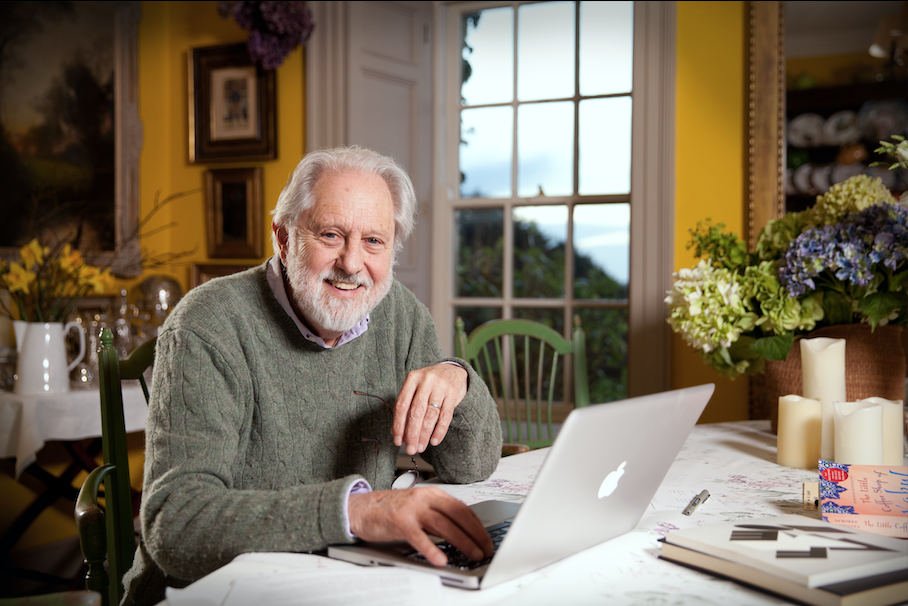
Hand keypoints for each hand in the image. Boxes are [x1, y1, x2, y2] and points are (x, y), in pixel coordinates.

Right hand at [348, 487, 492, 566]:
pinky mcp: (399, 521)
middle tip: (486, 549)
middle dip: (475, 534)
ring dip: (462, 542)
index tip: (486, 539)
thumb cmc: (391, 510)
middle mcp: (425, 498)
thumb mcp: (419, 508)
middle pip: (457, 516)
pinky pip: (419, 537)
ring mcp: (413, 508)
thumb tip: (463, 533)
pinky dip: (431, 549)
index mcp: (433, 494)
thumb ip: (438, 516)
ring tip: (473, 554)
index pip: (462, 509)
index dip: (478, 525)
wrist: (361, 508)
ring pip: (444, 525)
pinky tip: (440, 559)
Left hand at [393, 363, 467, 454]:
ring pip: (431, 415)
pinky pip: (446, 415)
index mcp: (412, 379)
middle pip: (416, 412)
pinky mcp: (453, 393)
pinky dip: (440, 430)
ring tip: (421, 447)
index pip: (402, 405)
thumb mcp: (415, 389)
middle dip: (412, 433)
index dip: (398, 425)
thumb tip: (395, 432)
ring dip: (425, 434)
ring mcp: (440, 386)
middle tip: (410, 449)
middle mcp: (426, 381)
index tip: (397, 441)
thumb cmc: (429, 383)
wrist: (452, 369)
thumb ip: (406, 407)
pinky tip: (434, 440)